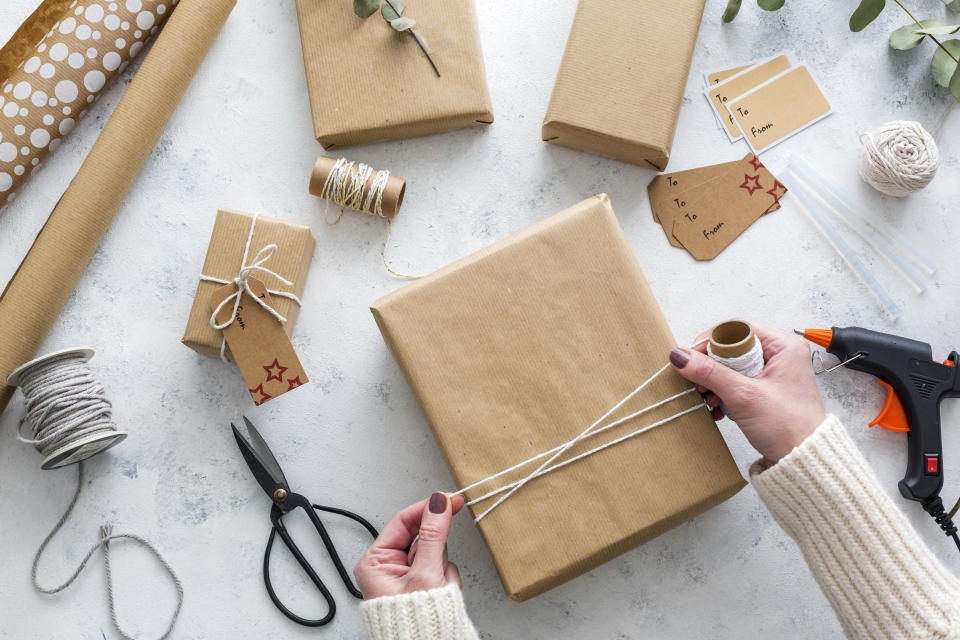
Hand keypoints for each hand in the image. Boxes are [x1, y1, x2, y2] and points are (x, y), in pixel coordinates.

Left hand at [354, 492, 465, 598]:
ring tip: (438, 587)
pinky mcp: (418, 583)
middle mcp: (385, 567)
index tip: (449, 498)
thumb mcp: (426, 574)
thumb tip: (438, 503)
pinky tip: (440, 591)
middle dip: (437, 550)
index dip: (428, 507)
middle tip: (439, 565)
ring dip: (442, 566)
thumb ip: (434, 535)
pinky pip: (437, 566)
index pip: (403, 521)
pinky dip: (444, 577)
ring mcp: (403, 576)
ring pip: (433, 551)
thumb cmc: (415, 624)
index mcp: (375, 562)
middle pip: (420, 536)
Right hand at [669, 323, 825, 465]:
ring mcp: (772, 374)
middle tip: (699, 383)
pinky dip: (722, 394)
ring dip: (714, 384)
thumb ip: (710, 373)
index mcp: (784, 347)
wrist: (804, 461)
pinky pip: (735, 383)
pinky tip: (718, 408)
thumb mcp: (744, 396)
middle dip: (711, 368)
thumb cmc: (790, 428)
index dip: (711, 342)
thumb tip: (681, 356)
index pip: (737, 330)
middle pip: (731, 349)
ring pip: (730, 367)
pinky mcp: (765, 391)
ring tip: (710, 400)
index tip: (692, 358)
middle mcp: (779, 356)